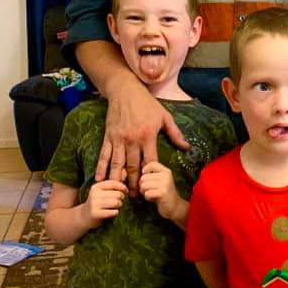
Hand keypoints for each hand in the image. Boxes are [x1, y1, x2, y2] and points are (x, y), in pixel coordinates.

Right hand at [86, 179, 127, 224]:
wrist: (83, 216)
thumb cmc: (98, 203)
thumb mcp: (102, 192)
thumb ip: (113, 185)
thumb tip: (125, 172)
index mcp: (96, 186)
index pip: (114, 183)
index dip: (123, 187)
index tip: (126, 191)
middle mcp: (94, 194)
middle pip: (118, 194)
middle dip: (121, 199)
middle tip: (119, 202)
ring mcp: (94, 204)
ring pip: (116, 202)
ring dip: (119, 205)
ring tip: (116, 207)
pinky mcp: (95, 214)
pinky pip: (114, 212)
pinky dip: (116, 213)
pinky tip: (112, 213)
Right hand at [95, 76, 189, 194]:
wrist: (125, 91)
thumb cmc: (147, 104)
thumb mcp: (165, 116)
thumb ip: (175, 134)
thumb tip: (187, 147)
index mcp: (148, 136)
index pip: (150, 161)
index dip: (150, 176)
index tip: (152, 188)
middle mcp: (132, 139)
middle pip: (133, 167)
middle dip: (134, 183)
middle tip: (136, 197)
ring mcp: (118, 139)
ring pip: (117, 164)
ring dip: (118, 180)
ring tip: (120, 193)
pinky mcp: (108, 137)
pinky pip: (104, 155)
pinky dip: (102, 168)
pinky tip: (100, 179)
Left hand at [139, 161, 182, 220]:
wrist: (174, 206)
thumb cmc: (163, 192)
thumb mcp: (159, 180)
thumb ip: (151, 173)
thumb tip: (140, 163)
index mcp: (165, 171)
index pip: (151, 164)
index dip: (145, 171)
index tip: (147, 179)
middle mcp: (166, 175)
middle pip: (143, 177)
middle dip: (142, 186)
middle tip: (149, 190)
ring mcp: (165, 184)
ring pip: (143, 185)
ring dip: (144, 192)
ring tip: (152, 194)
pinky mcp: (163, 192)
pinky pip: (147, 193)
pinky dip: (148, 198)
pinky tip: (154, 199)